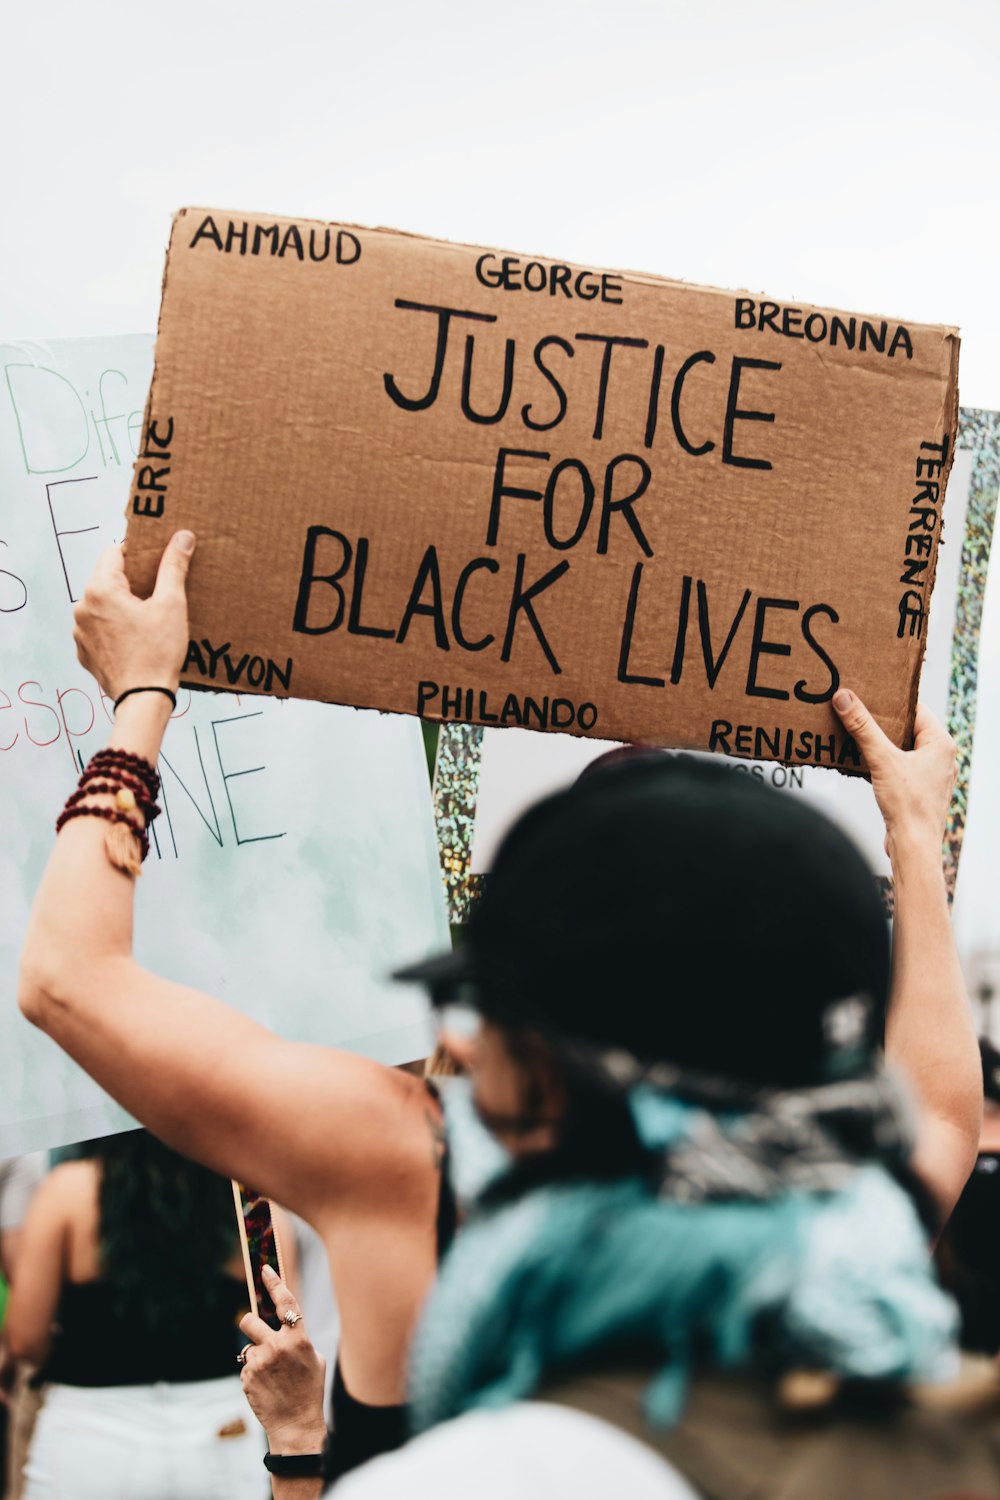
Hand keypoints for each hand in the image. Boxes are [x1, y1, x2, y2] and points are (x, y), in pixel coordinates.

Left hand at [72, 532, 195, 701]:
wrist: (143, 699)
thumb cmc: (158, 652)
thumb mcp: (172, 605)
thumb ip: (174, 566)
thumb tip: (182, 537)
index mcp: (100, 590)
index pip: (114, 553)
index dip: (137, 555)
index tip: (156, 564)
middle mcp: (81, 607)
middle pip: (107, 579)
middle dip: (131, 582)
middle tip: (157, 594)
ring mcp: (79, 631)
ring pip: (102, 604)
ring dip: (121, 605)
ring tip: (147, 620)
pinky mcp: (83, 651)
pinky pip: (98, 628)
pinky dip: (114, 628)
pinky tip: (135, 639)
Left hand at [239, 1266, 326, 1452]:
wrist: (296, 1426)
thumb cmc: (309, 1390)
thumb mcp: (314, 1359)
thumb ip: (299, 1338)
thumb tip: (285, 1324)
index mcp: (298, 1338)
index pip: (285, 1302)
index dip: (274, 1282)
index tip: (264, 1269)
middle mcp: (277, 1347)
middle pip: (249, 1320)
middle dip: (250, 1324)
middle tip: (257, 1332)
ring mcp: (259, 1363)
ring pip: (248, 1347)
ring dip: (256, 1356)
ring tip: (270, 1375)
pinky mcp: (247, 1378)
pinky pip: (246, 1366)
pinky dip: (253, 1374)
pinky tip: (266, 1387)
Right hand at [832, 689, 955, 859]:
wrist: (913, 847)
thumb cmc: (909, 806)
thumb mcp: (882, 759)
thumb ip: (862, 727)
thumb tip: (844, 698)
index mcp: (941, 743)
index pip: (915, 708)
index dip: (890, 701)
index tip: (868, 693)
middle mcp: (940, 756)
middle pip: (906, 728)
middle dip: (880, 722)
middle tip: (855, 711)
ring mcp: (929, 774)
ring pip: (900, 748)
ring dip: (877, 743)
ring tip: (853, 735)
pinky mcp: (917, 789)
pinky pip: (897, 766)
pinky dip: (880, 762)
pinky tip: (860, 761)